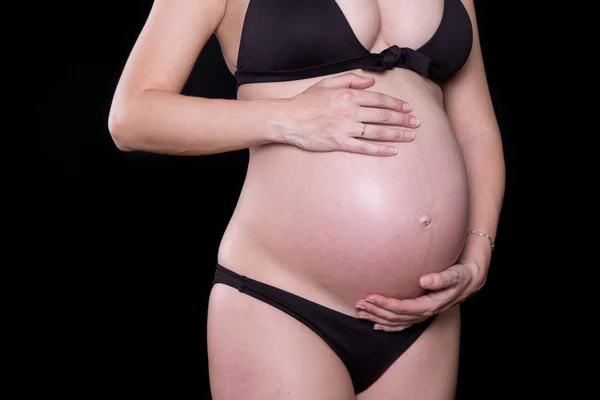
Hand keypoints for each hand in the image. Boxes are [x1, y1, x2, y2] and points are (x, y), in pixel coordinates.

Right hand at [279, 72, 419, 155]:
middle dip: (402, 119)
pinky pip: (364, 147)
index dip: (397, 104)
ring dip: (397, 133)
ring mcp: (346, 128)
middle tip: (416, 123)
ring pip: (377, 131)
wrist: (288, 119)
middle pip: (383, 115)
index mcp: (349, 96)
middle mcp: (350, 111)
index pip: (379, 99)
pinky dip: (380, 149)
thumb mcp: (327, 83)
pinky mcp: (339, 143)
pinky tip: (392, 151)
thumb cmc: (305, 102)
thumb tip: (371, 81)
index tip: (408, 108)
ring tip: (410, 136)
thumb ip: (350, 80)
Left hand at [354, 261, 487, 331]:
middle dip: (376, 311)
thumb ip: (441, 278)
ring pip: (396, 322)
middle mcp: (424, 313)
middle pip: (396, 317)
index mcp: (430, 305)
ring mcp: (421, 315)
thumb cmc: (461, 276)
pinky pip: (401, 324)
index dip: (386, 304)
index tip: (371, 297)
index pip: (403, 308)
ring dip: (377, 318)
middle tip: (359, 303)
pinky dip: (388, 326)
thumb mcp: (455, 274)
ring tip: (360, 312)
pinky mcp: (419, 313)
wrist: (469, 281)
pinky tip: (375, 325)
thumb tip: (424, 280)